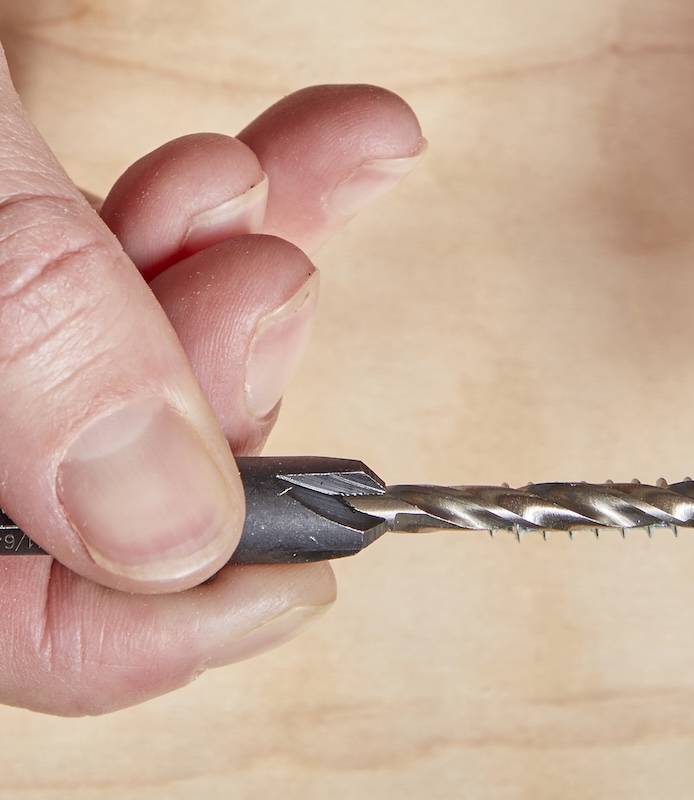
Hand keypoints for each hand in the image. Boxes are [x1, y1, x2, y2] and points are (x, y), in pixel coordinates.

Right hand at [0, 81, 422, 713]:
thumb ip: (21, 336)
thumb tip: (164, 536)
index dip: (156, 626)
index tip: (302, 578)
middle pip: (85, 490)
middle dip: (208, 390)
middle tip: (272, 279)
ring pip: (117, 365)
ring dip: (223, 278)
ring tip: (266, 174)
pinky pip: (106, 258)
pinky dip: (209, 205)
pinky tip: (303, 147)